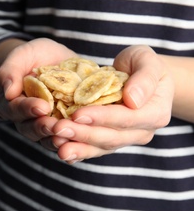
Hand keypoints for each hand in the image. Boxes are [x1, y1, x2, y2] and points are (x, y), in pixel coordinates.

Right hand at [0, 38, 76, 149]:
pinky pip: (68, 140)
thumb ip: (11, 70)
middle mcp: (26, 120)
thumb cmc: (35, 56)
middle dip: (43, 127)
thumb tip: (8, 92)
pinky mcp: (65, 128)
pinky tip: (84, 140)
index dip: (28, 109)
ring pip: (48, 139)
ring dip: (58, 139)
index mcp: (12, 103)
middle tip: (55, 125)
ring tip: (69, 136)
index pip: (15, 109)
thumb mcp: (22, 55)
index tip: (42, 107)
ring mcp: (46, 126)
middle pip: (30, 129)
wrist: (56, 60)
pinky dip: (75, 143)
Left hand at [51, 45, 174, 163]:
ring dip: (76, 146)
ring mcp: (125, 139)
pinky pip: (93, 149)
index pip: (126, 118)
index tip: (78, 114)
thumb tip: (133, 99)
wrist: (138, 76)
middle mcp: (141, 132)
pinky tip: (60, 150)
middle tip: (58, 128)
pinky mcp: (110, 141)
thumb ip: (144, 78)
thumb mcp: (147, 60)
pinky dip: (77, 150)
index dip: (102, 117)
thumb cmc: (142, 63)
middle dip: (83, 134)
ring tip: (55, 142)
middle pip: (111, 137)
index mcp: (155, 113)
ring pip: (100, 147)